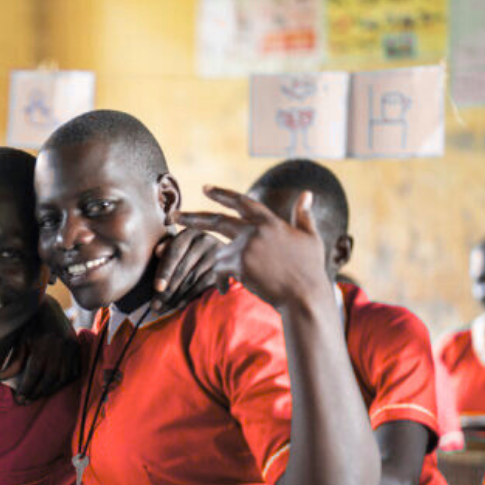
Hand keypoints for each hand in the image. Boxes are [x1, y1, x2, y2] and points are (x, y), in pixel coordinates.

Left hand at [2, 295, 81, 402]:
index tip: (19, 399)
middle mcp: (60, 347)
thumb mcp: (20, 340)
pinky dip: (64, 382)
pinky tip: (53, 387)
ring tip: (37, 396)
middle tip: (26, 401)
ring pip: (63, 377)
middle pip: (49, 378)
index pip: (35, 372)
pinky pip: (74, 371)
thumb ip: (14, 360)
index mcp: (44, 343)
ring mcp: (71, 348)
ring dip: (50, 390)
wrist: (49, 307)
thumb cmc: (30, 324)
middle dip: (37, 392)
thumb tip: (2, 378)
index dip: (27, 388)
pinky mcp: (77, 348)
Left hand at [149, 227, 221, 313]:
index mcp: (190, 232)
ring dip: (175, 296)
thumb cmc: (187, 254)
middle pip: (182, 268)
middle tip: (156, 305)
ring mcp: (216, 255)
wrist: (216, 257)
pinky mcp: (224, 269)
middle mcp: (205, 240)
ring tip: (163, 308)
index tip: (157, 288)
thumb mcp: (176, 248)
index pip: (174, 253)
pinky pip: (203, 285)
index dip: (164, 271)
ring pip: (191, 279)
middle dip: (167, 290)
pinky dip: (189, 297)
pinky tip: (178, 306)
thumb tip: (158, 251)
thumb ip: (166, 249)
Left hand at [178, 186, 331, 310]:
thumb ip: (303, 215)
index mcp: (270, 221)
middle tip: (174, 216)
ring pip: (220, 254)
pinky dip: (220, 281)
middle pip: (217, 221)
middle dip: (193, 218)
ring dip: (223, 268)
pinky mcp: (239, 265)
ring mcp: (246, 247)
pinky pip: (219, 272)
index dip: (223, 194)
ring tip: (233, 280)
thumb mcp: (310, 237)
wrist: (305, 296)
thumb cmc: (310, 269)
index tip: (205, 188)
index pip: (242, 202)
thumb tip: (307, 193)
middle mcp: (255, 230)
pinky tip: (224, 290)